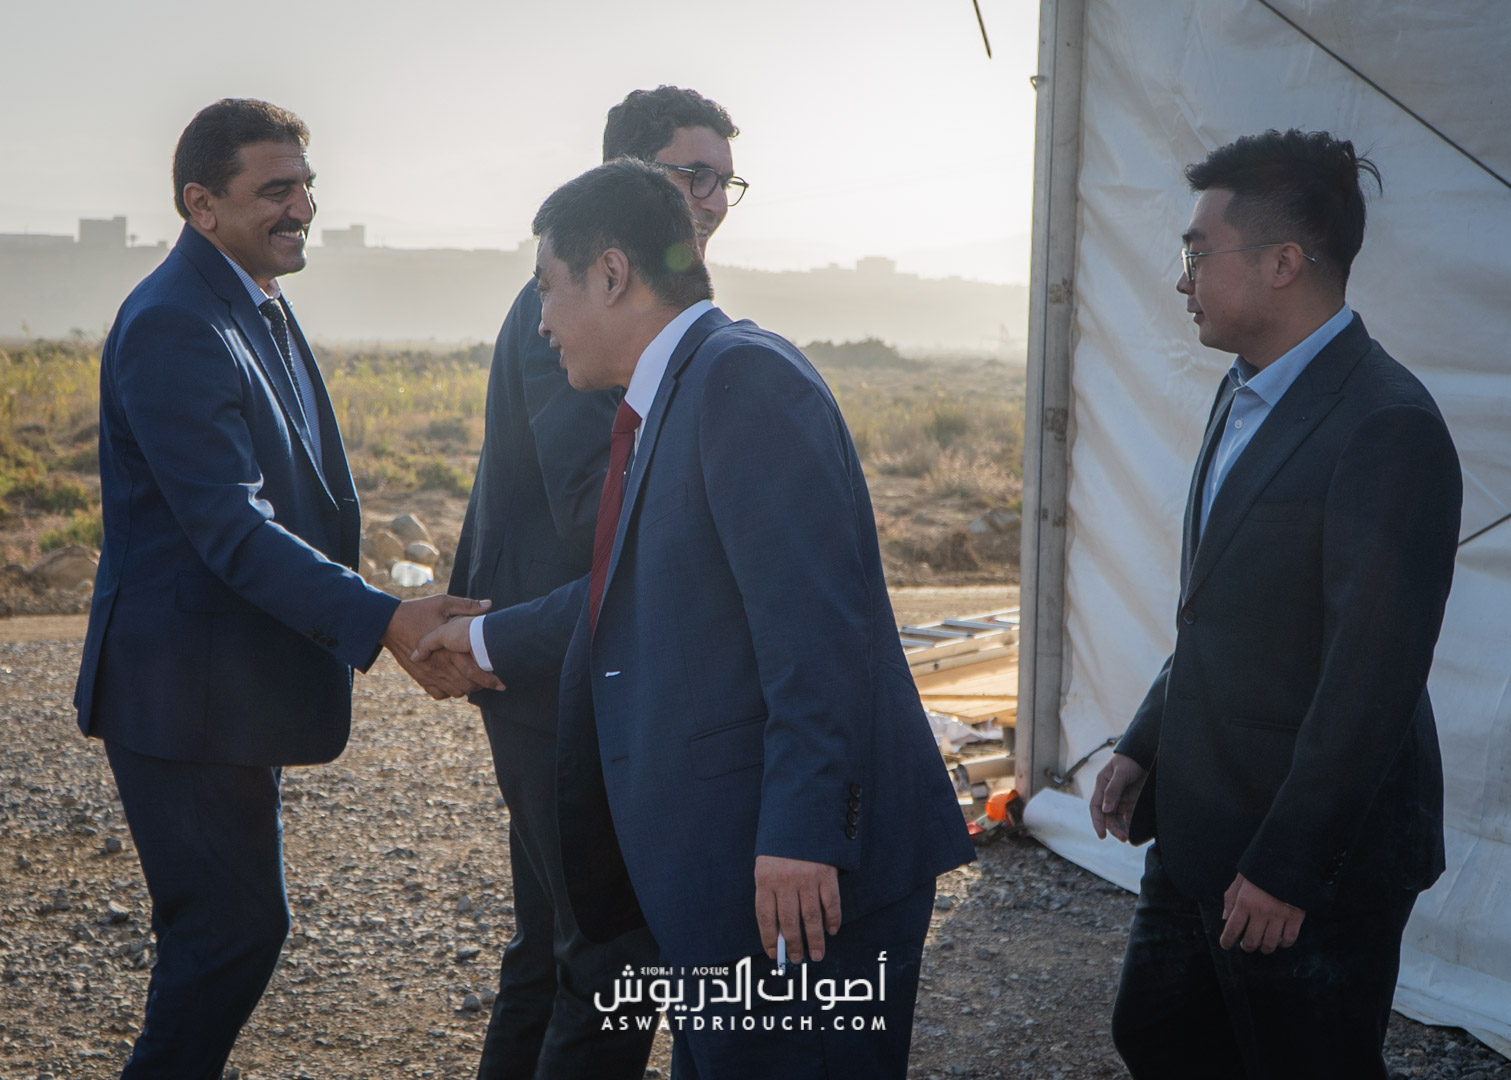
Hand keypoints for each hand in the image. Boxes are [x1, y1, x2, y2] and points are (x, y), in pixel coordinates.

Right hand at [380, 595, 502, 699]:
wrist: (389, 623)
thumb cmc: (418, 611)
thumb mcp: (442, 603)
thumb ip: (467, 605)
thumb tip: (489, 604)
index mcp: (449, 649)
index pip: (474, 672)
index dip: (490, 678)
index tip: (501, 679)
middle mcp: (440, 666)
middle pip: (467, 686)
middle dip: (482, 686)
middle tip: (493, 680)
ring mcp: (429, 674)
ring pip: (456, 692)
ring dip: (467, 688)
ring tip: (476, 681)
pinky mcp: (421, 678)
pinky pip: (439, 694)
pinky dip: (449, 691)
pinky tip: (455, 682)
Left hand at [754, 855, 840, 963]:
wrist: (801, 816)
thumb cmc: (781, 846)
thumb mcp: (766, 865)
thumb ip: (770, 892)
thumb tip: (778, 930)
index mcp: (765, 879)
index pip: (765, 917)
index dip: (768, 939)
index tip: (773, 955)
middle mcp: (786, 881)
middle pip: (789, 922)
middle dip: (793, 945)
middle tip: (796, 959)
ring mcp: (807, 878)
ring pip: (811, 917)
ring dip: (814, 939)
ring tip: (816, 955)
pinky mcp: (826, 874)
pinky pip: (831, 902)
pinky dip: (832, 919)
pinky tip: (832, 931)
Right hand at [1089, 752, 1147, 841]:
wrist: (1146, 754)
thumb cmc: (1131, 760)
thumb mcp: (1121, 773)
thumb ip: (1113, 790)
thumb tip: (1106, 810)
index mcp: (1102, 785)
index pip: (1096, 807)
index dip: (1097, 822)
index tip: (1102, 835)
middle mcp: (1109, 794)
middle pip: (1107, 816)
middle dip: (1113, 828)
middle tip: (1123, 838)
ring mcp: (1120, 799)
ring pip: (1117, 818)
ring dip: (1121, 829)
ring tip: (1128, 838)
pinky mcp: (1131, 802)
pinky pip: (1128, 817)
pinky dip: (1129, 825)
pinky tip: (1133, 832)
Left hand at [1220, 873, 1304, 952]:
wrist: (1288, 858)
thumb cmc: (1261, 868)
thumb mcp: (1241, 879)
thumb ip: (1231, 898)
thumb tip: (1225, 918)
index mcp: (1245, 901)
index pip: (1232, 929)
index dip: (1227, 940)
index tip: (1225, 945)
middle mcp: (1261, 911)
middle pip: (1251, 941)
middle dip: (1246, 947)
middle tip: (1245, 945)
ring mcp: (1280, 915)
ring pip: (1270, 943)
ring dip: (1265, 948)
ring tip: (1262, 945)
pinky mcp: (1296, 916)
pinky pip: (1289, 939)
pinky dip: (1284, 943)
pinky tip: (1280, 940)